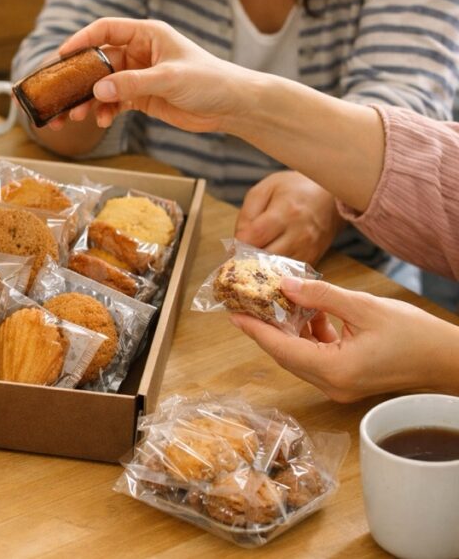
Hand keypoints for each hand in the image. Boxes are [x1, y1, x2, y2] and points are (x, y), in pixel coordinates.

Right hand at [48, 18, 254, 131]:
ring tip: (75, 116)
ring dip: (87, 100)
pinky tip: (101, 121)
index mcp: (146, 34)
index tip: (62, 56)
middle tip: (59, 95)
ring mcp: (139, 75)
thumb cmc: (209, 81)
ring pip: (102, 85)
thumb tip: (97, 89)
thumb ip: (131, 83)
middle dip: (78, 80)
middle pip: (98, 61)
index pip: (105, 30)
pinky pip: (113, 101)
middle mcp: (139, 52)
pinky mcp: (142, 96)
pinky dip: (104, 111)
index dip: (81, 40)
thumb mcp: (169, 78)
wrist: (232, 106)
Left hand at [231, 276, 458, 401]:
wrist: (447, 359)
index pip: (281, 348)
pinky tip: (311, 314)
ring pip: (299, 356)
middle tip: (248, 304)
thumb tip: (285, 286)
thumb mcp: (364, 307)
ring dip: (289, 330)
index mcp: (335, 370)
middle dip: (266, 328)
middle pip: (286, 354)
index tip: (233, 314)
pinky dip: (309, 336)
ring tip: (281, 302)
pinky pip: (316, 358)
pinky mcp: (346, 380)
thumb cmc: (414, 334)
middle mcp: (332, 384)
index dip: (255, 330)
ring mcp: (339, 386)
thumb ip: (321, 295)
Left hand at [235, 171, 344, 265]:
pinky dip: (275, 273)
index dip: (238, 244)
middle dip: (248, 259)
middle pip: (265, 258)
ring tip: (252, 262)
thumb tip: (238, 241)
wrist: (329, 195)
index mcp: (286, 212)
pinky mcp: (314, 259)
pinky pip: (289, 274)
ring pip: (277, 270)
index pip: (255, 237)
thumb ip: (247, 215)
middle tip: (239, 257)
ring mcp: (309, 249)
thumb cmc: (292, 190)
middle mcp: (300, 234)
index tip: (233, 245)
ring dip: (261, 269)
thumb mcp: (264, 190)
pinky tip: (267, 265)